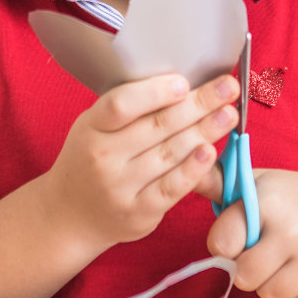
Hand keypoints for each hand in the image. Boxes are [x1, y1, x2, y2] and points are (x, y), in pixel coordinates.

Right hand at [44, 71, 240, 252]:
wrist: (68, 216)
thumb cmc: (89, 160)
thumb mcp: (93, 128)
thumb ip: (128, 110)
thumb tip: (182, 84)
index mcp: (91, 128)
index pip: (121, 105)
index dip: (155, 92)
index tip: (185, 82)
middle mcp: (102, 157)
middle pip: (157, 126)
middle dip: (198, 104)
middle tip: (227, 88)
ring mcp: (120, 188)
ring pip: (170, 154)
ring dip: (205, 131)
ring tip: (228, 115)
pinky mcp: (138, 214)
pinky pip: (172, 188)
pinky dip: (194, 169)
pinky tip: (211, 151)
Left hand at [204, 169, 297, 297]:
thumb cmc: (297, 200)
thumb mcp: (262, 183)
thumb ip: (221, 183)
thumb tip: (188, 172)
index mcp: (270, 201)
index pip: (221, 243)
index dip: (226, 243)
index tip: (239, 236)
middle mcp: (294, 231)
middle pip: (245, 277)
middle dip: (250, 268)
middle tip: (266, 251)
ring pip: (269, 296)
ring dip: (272, 284)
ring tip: (286, 262)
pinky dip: (295, 297)